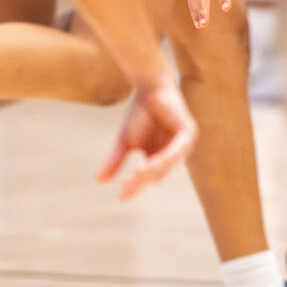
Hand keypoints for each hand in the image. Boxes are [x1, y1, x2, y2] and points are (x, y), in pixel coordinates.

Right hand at [98, 75, 196, 200]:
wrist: (148, 88)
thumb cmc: (138, 113)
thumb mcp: (124, 142)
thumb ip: (116, 161)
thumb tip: (98, 181)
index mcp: (161, 159)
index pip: (148, 179)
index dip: (135, 189)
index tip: (120, 198)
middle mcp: (174, 155)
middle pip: (157, 175)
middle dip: (141, 182)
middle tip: (125, 186)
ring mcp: (184, 145)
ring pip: (166, 165)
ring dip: (150, 172)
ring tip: (134, 176)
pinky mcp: (188, 133)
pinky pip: (176, 150)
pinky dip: (163, 158)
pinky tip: (149, 163)